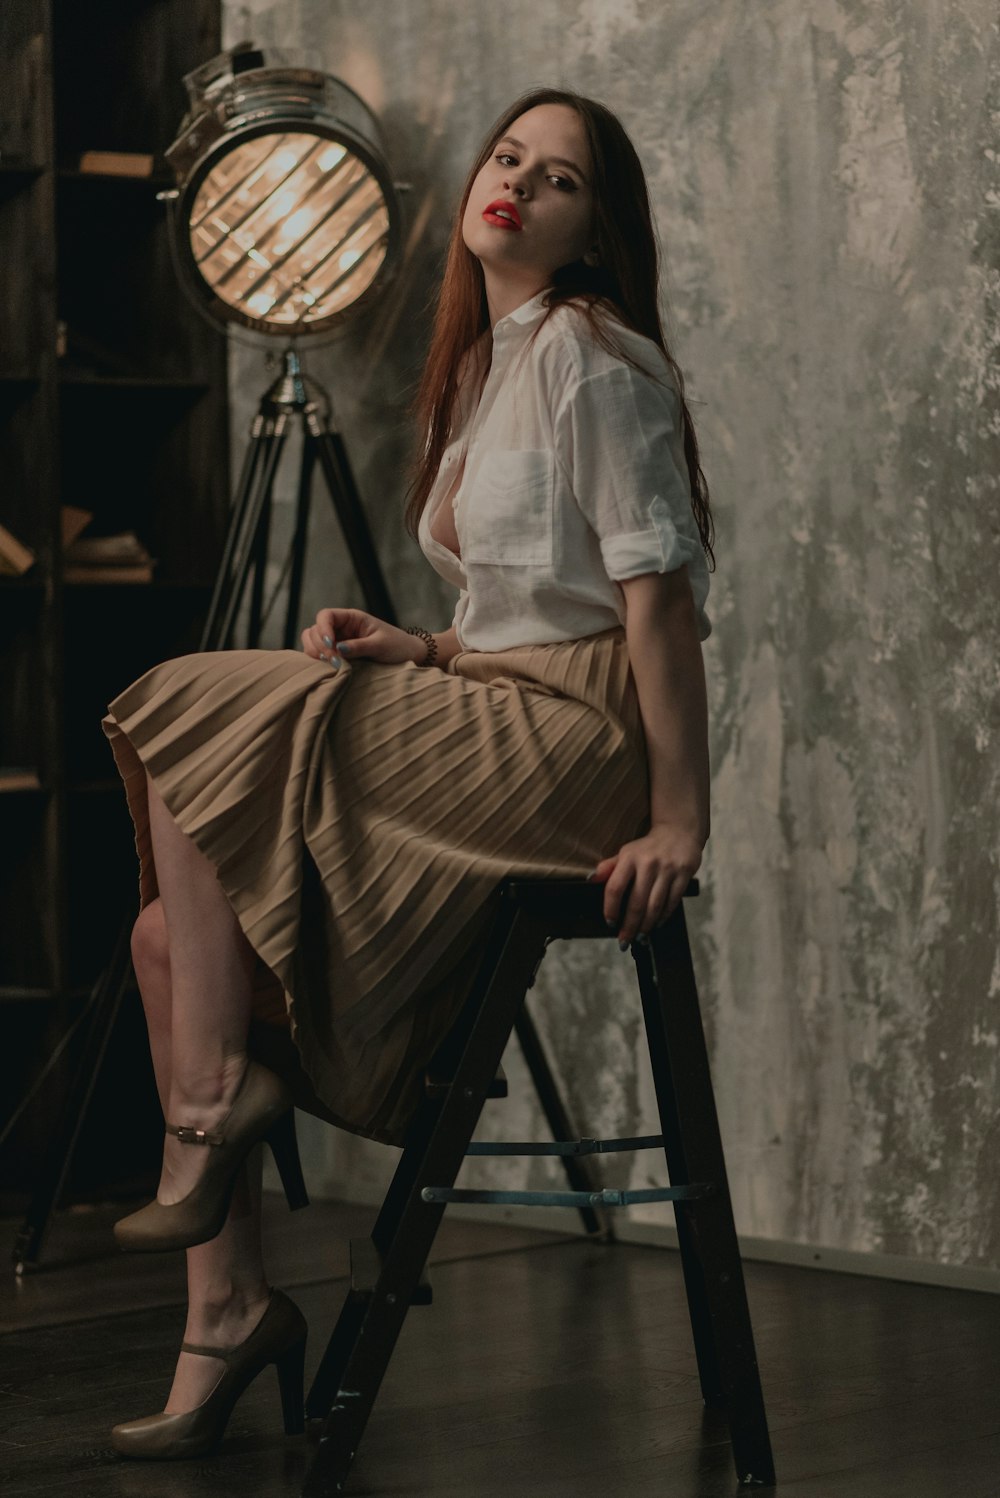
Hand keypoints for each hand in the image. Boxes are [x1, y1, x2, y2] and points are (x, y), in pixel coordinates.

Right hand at [301, 608, 425, 666]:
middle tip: (334, 661)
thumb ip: (359, 646)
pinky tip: (330, 669)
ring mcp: (337, 642)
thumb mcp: (380, 645)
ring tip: (333, 665)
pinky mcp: (337, 656)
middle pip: (314, 630)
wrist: (408, 657)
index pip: (325, 615)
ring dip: (317, 654)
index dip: (323, 629)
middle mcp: (341, 628)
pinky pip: (320, 657)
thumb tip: (337, 649)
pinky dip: (320, 662)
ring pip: (313, 644)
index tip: (331, 645)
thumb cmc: (397, 646)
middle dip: (319, 645)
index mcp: (351, 618)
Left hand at [590, 823, 702, 943]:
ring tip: (640, 937)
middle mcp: (648, 864)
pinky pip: (672, 901)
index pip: (615, 888)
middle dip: (629, 925)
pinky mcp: (684, 874)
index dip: (610, 908)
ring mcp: (667, 869)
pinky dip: (664, 916)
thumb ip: (609, 867)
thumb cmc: (647, 847)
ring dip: (646, 925)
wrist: (678, 831)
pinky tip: (657, 924)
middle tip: (624, 941)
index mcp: (629, 858)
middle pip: (636, 902)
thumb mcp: (626, 852)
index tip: (609, 923)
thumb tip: (590, 879)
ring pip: (655, 905)